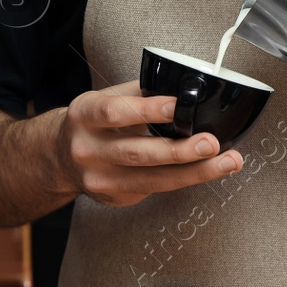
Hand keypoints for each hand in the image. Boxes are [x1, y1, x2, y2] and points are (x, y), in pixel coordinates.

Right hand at [56, 80, 243, 207]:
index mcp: (85, 115)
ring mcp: (99, 179)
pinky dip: (185, 179)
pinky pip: (155, 188)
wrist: (60, 157)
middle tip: (211, 143)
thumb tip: (186, 88)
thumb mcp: (106, 98)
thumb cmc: (93, 122)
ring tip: (227, 162)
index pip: (116, 112)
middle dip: (180, 150)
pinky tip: (208, 170)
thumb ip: (140, 93)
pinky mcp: (113, 198)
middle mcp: (88, 150)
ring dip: (195, 172)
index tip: (179, 106)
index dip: (148, 110)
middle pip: (138, 153)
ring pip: (152, 179)